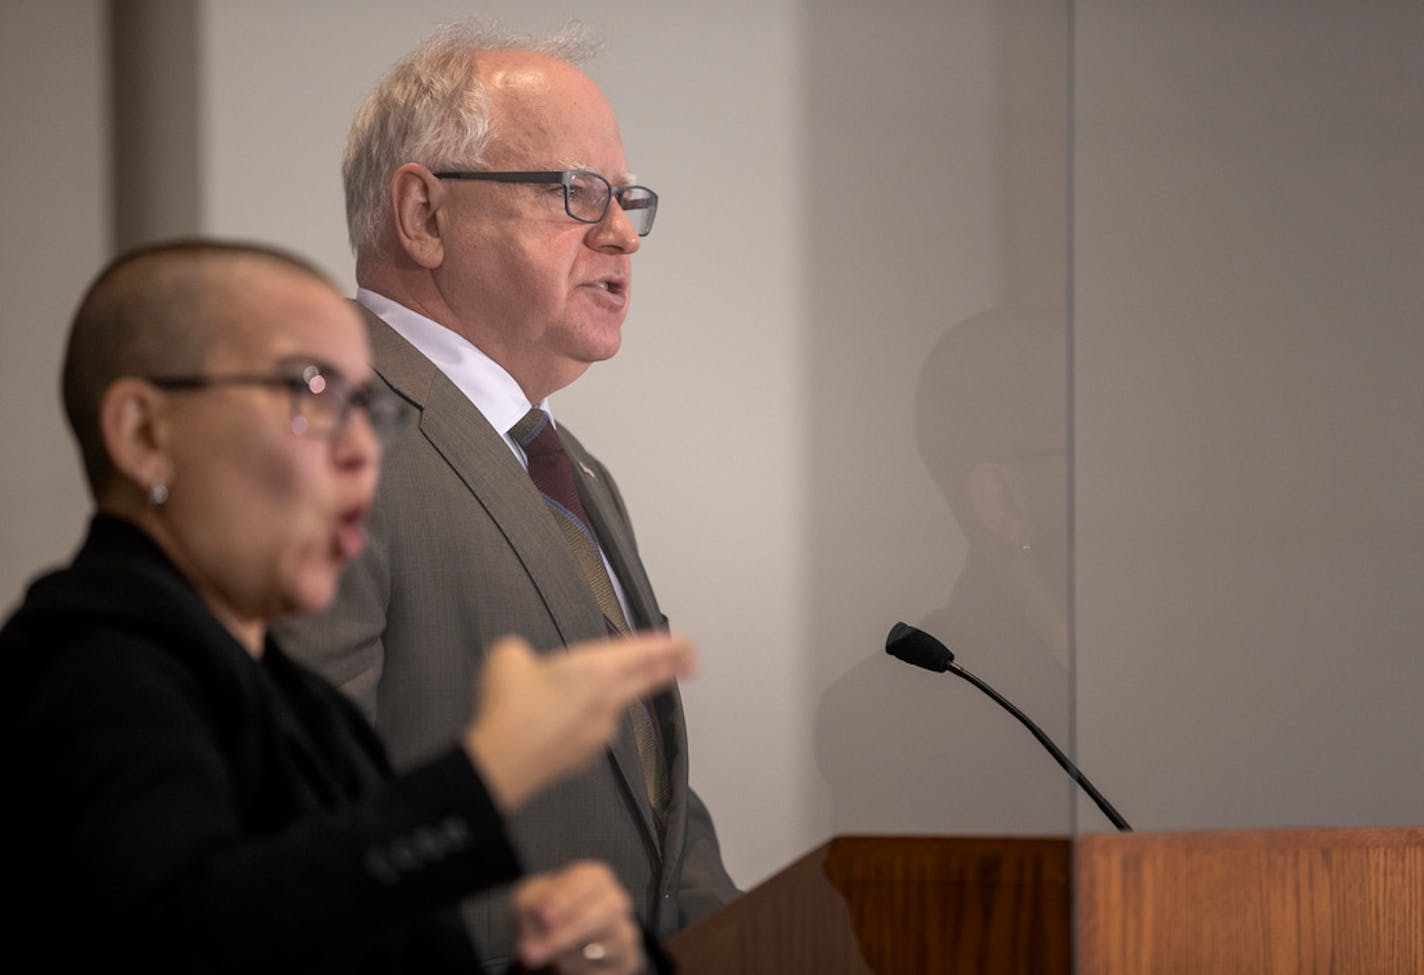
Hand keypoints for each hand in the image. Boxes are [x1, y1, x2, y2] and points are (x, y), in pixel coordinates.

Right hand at [464, 631, 693, 809]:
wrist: (501, 762)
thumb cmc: (509, 706)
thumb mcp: (509, 656)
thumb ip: (524, 653)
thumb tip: (523, 662)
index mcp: (597, 670)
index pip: (642, 653)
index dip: (667, 647)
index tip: (686, 644)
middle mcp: (608, 701)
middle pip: (646, 680)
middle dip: (670, 668)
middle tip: (691, 661)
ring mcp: (600, 732)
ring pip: (613, 706)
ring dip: (606, 697)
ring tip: (570, 692)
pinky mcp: (586, 755)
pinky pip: (590, 730)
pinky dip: (580, 723)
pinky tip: (553, 723)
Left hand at [513, 861, 643, 973]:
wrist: (549, 939)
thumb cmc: (543, 913)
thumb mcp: (527, 902)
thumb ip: (533, 907)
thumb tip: (542, 922)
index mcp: (594, 878)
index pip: (589, 881)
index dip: (566, 899)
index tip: (543, 916)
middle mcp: (615, 902)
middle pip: (604, 914)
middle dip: (566, 935)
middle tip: (530, 953)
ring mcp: (624, 933)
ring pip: (606, 946)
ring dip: (568, 957)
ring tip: (545, 958)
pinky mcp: (627, 961)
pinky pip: (608, 970)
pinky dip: (580, 972)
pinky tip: (563, 967)